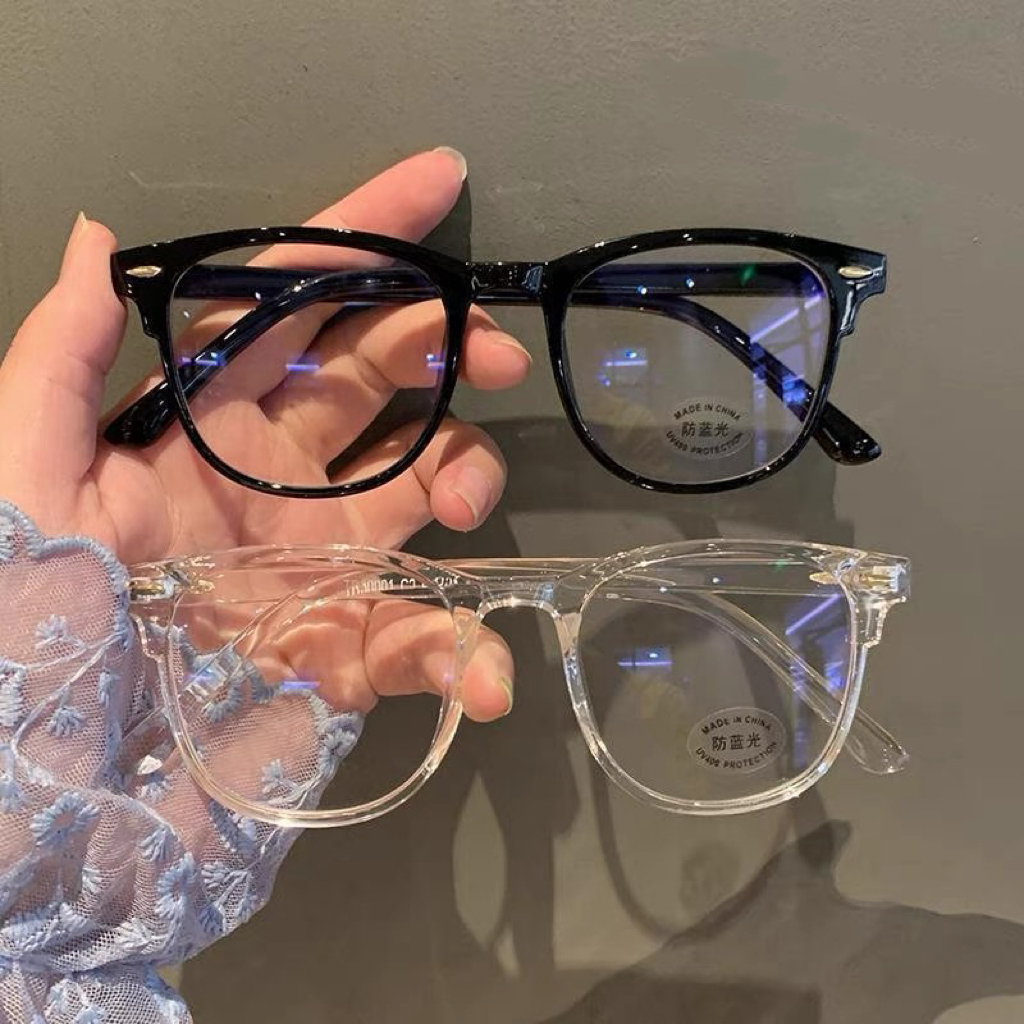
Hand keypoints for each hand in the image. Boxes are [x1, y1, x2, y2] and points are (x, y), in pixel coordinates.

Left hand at [0, 148, 523, 719]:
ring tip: (465, 505)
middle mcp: (270, 479)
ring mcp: (317, 562)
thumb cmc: (25, 623)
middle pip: (378, 383)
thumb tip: (94, 237)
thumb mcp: (21, 478)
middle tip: (493, 352)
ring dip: (468, 478)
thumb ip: (60, 362)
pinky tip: (481, 674)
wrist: (48, 791)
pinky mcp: (342, 649)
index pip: (291, 307)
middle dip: (444, 345)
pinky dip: (462, 653)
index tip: (437, 185)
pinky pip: (420, 635)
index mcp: (198, 425)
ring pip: (424, 488)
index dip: (361, 240)